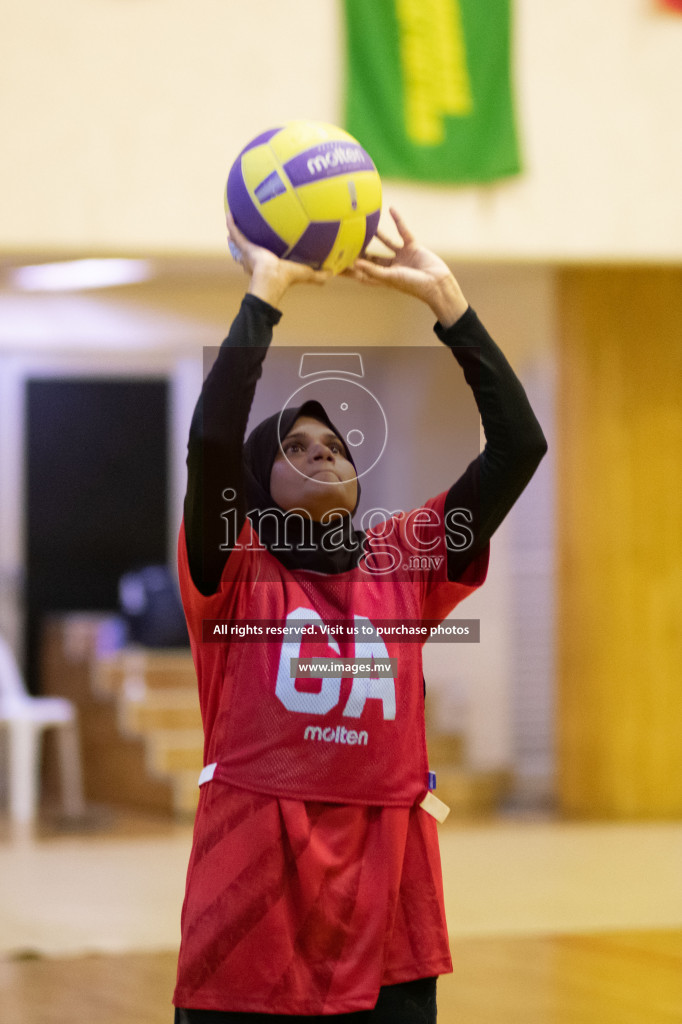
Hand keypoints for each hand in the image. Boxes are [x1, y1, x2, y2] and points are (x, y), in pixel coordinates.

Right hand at [226, 208, 329, 306]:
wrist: (271, 278)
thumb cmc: (287, 278)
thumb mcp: (306, 274)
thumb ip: (319, 274)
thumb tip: (333, 273)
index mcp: (270, 263)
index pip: (268, 257)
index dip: (267, 253)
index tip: (268, 246)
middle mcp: (257, 258)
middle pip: (251, 249)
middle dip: (248, 242)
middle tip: (249, 230)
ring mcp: (249, 252)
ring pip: (240, 240)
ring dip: (237, 231)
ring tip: (235, 219)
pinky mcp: (245, 246)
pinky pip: (236, 232)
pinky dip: (231, 223)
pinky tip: (229, 212)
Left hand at [345, 208, 467, 326]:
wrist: (437, 282)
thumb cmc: (413, 285)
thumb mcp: (390, 277)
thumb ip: (372, 269)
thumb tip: (354, 264)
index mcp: (383, 277)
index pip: (362, 272)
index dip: (349, 269)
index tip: (335, 262)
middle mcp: (390, 267)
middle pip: (371, 258)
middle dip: (359, 251)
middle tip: (345, 239)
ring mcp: (401, 256)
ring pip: (385, 243)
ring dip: (376, 235)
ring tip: (364, 224)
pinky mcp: (412, 247)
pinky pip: (403, 232)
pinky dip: (398, 221)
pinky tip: (392, 210)